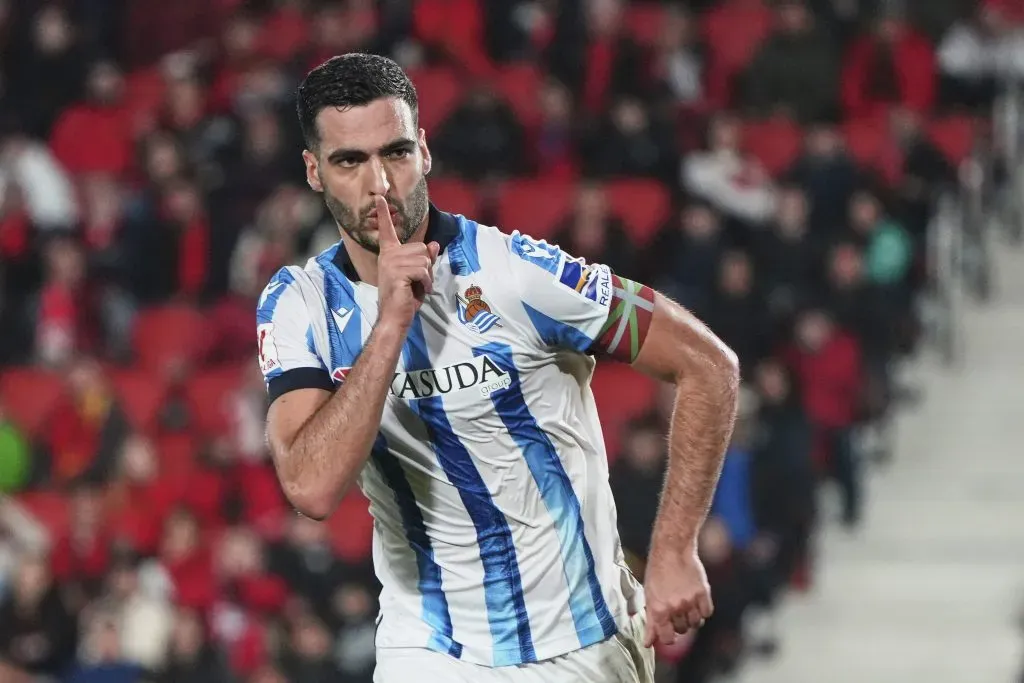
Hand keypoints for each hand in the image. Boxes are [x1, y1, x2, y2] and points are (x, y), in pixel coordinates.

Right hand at [375, 196, 439, 327]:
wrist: (395, 317)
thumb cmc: (405, 298)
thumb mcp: (419, 276)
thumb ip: (425, 260)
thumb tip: (434, 244)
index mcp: (389, 254)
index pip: (386, 230)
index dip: (383, 214)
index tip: (379, 197)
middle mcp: (388, 256)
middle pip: (422, 248)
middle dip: (427, 266)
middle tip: (417, 282)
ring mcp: (391, 263)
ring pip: (425, 260)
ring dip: (427, 276)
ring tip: (416, 287)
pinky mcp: (397, 272)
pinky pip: (423, 270)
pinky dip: (426, 282)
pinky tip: (417, 291)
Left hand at [642, 545, 713, 647]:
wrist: (672, 550)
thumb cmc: (657, 572)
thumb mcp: (649, 596)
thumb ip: (650, 622)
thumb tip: (648, 643)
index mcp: (658, 609)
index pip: (667, 639)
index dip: (668, 638)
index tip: (669, 632)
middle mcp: (675, 607)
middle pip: (682, 630)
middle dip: (679, 624)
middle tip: (676, 610)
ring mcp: (690, 601)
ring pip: (696, 624)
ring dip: (692, 618)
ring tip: (686, 604)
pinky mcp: (703, 592)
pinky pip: (707, 613)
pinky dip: (703, 610)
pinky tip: (696, 601)